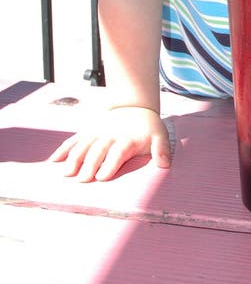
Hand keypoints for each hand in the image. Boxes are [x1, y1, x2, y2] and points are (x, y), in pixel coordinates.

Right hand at [49, 106, 170, 181]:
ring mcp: (96, 133)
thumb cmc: (147, 127)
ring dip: (74, 159)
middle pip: (98, 150)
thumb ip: (162, 150)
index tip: (103, 177)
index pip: (118, 152)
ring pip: (83, 145)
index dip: (111, 164)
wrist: (134, 104)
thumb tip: (164, 165)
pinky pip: (73, 140)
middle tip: (82, 180)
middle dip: (90, 164)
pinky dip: (63, 149)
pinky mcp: (87, 132)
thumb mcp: (160, 135)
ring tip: (66, 173)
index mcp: (127, 139)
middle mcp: (109, 136)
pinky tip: (53, 161)